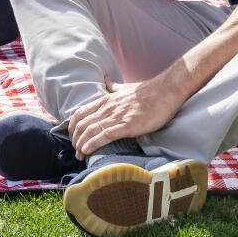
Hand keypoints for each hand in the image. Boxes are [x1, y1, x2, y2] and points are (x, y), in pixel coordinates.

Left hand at [66, 76, 182, 158]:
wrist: (165, 90)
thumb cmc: (147, 91)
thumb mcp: (124, 87)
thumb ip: (113, 86)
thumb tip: (105, 81)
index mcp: (106, 100)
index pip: (80, 113)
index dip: (72, 126)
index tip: (72, 136)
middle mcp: (108, 108)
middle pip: (82, 124)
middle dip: (75, 139)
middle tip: (75, 150)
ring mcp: (117, 117)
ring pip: (90, 131)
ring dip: (81, 144)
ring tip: (79, 155)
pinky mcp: (128, 125)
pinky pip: (105, 135)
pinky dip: (93, 144)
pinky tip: (87, 151)